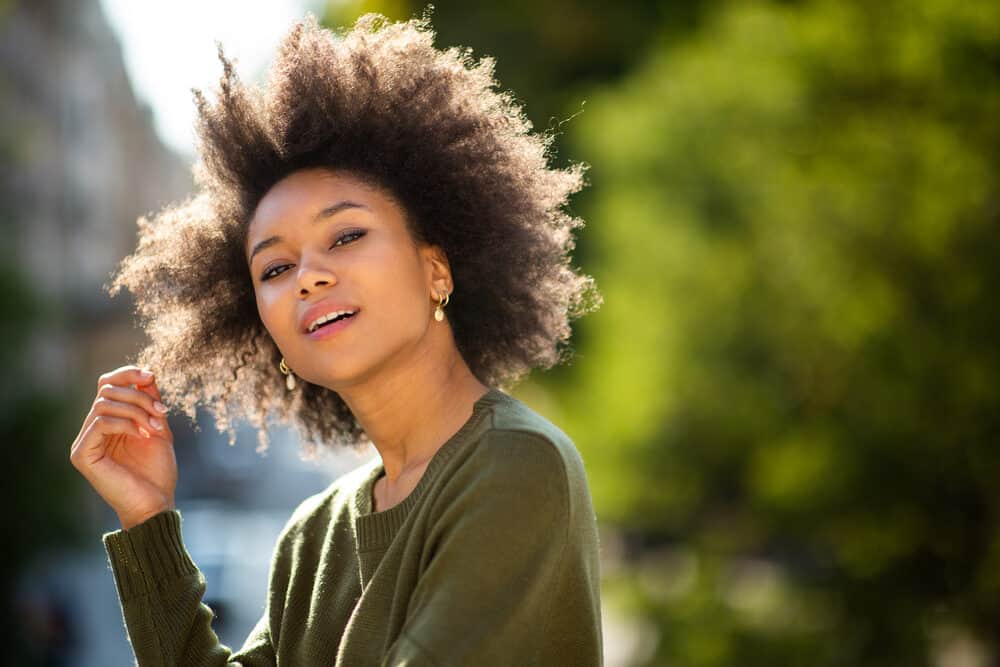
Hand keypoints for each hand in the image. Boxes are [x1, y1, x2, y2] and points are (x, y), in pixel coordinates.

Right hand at [70, 365, 177, 529]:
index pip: (107, 385)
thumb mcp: (158, 427)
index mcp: (108, 422)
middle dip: (140, 397)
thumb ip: (150, 401)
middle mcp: (92, 430)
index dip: (126, 374)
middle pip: (107, 391)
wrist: (156, 502)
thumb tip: (146, 373)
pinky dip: (126, 424)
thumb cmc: (157, 471)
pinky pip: (100, 423)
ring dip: (136, 411)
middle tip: (161, 413)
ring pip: (104, 404)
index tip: (150, 375)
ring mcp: (84, 442)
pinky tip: (142, 435)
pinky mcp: (81, 455)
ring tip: (154, 428)